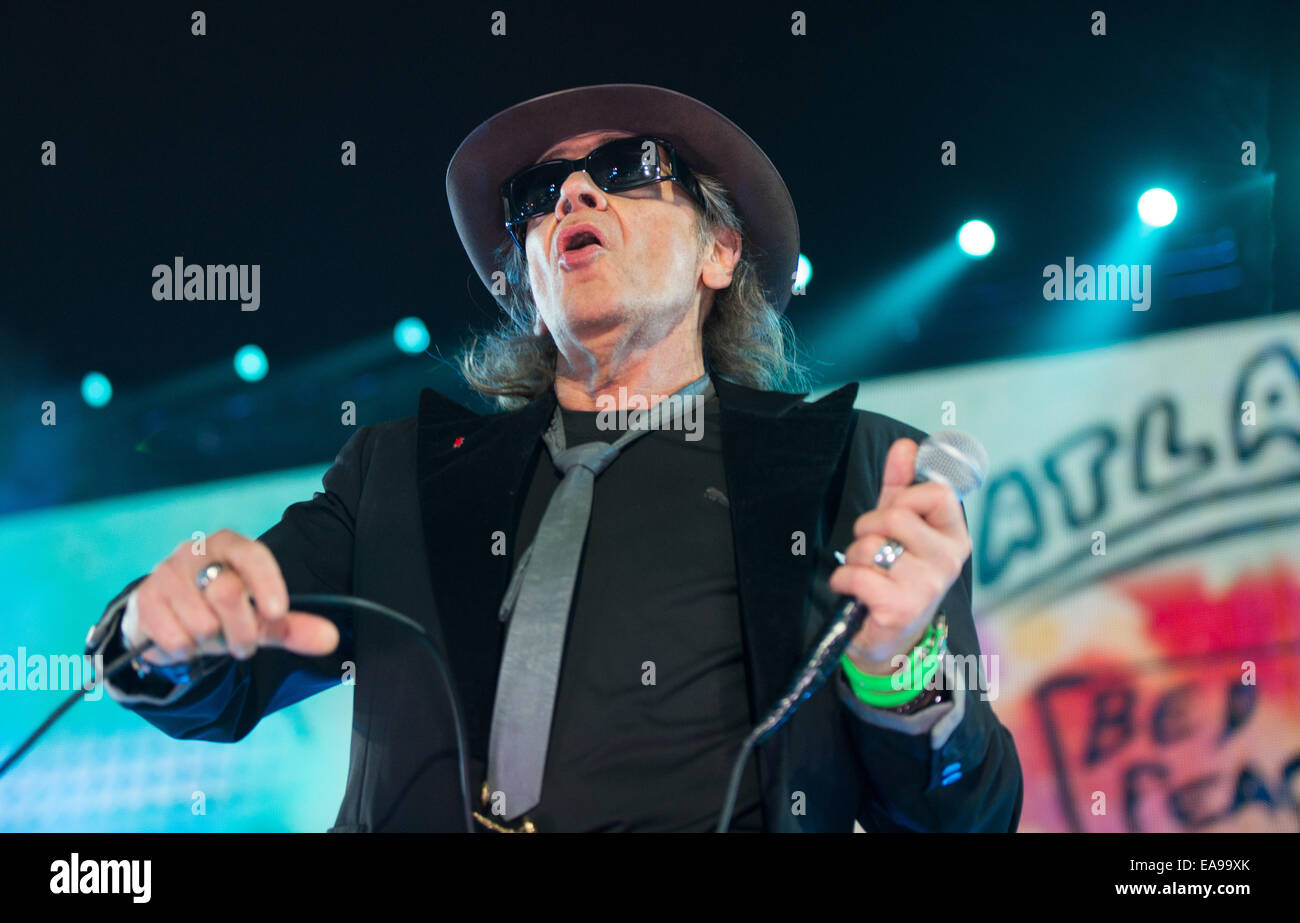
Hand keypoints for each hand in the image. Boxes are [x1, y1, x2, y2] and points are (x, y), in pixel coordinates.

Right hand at [129, 529, 339, 663]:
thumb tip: (331, 639)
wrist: (167, 617)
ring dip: (212, 643)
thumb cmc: (221, 609)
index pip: (252, 555)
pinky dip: (186, 651)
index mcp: (230, 545)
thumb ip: (293, 626)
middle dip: (242, 631)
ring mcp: (165, 574)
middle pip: (227, 593)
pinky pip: (175, 640)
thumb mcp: (260, 616)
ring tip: (209, 635)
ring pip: (201, 623)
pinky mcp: (143, 601)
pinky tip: (184, 639)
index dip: (266, 584)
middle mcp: (194, 552)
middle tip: (243, 644)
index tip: (278, 613)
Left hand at [828, 438, 969, 674]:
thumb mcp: (899, 526)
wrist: (889, 638)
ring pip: (872, 545)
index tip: (896, 513)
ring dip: (854, 557)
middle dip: (868, 527)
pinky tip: (854, 591)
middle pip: (896, 516)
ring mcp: (926, 587)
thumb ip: (901, 485)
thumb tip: (906, 446)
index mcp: (954, 537)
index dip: (905, 497)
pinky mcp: (899, 608)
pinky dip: (843, 579)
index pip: (938, 494)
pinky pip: (856, 574)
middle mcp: (948, 562)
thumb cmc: (895, 574)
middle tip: (871, 548)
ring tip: (865, 573)